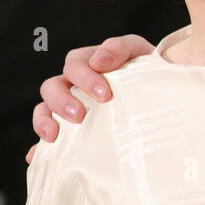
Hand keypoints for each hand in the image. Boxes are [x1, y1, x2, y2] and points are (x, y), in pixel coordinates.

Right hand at [26, 35, 155, 163]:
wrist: (166, 97)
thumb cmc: (153, 74)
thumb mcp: (143, 54)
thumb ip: (122, 48)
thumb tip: (99, 60)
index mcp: (92, 63)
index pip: (77, 62)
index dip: (85, 77)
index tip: (104, 94)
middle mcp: (76, 83)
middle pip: (53, 86)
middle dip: (63, 100)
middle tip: (81, 115)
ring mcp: (71, 106)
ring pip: (44, 107)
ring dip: (46, 119)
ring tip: (55, 134)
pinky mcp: (71, 130)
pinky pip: (48, 137)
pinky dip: (40, 146)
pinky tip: (37, 155)